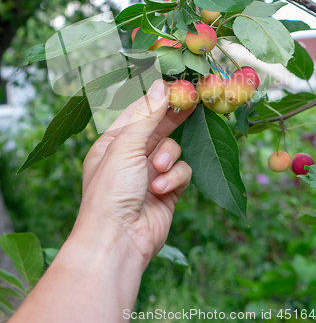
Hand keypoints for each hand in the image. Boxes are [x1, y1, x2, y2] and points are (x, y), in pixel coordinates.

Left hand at [73, 79, 194, 269]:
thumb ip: (147, 115)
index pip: (138, 112)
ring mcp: (150, 173)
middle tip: (193, 101)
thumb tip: (160, 84)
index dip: (157, 98)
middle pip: (159, 128)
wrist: (118, 241)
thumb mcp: (126, 146)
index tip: (178, 85)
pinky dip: (174, 179)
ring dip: (169, 158)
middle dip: (173, 118)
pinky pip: (181, 172)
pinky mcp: (167, 190)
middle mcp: (131, 156)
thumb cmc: (111, 191)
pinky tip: (162, 190)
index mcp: (113, 142)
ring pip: (173, 150)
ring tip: (158, 171)